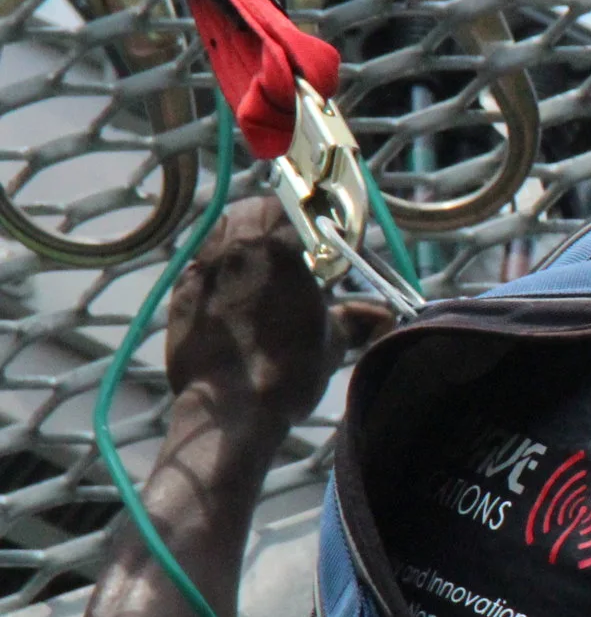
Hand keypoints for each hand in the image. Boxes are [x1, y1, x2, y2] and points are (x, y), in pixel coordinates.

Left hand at [164, 199, 392, 431]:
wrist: (230, 409)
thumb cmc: (287, 371)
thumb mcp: (332, 341)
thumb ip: (357, 318)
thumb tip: (383, 314)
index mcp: (276, 248)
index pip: (294, 206)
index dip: (313, 219)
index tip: (324, 241)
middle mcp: (233, 248)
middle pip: (250, 211)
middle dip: (272, 221)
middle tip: (292, 246)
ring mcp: (202, 270)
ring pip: (220, 233)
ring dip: (242, 241)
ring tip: (260, 267)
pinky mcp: (181, 294)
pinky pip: (201, 265)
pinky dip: (219, 270)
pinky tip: (234, 295)